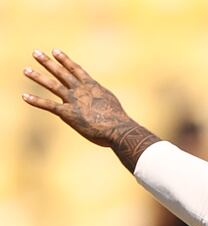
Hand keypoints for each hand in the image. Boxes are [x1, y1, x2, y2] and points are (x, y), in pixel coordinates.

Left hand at [22, 49, 158, 169]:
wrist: (119, 129)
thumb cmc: (120, 122)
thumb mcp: (112, 107)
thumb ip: (104, 104)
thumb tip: (105, 108)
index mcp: (93, 87)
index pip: (76, 70)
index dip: (65, 60)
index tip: (55, 51)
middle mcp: (81, 90)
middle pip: (61, 73)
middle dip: (48, 62)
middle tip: (36, 53)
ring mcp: (73, 100)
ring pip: (52, 85)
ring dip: (38, 77)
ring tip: (26, 70)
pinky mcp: (68, 113)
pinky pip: (48, 105)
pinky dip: (36, 101)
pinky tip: (24, 96)